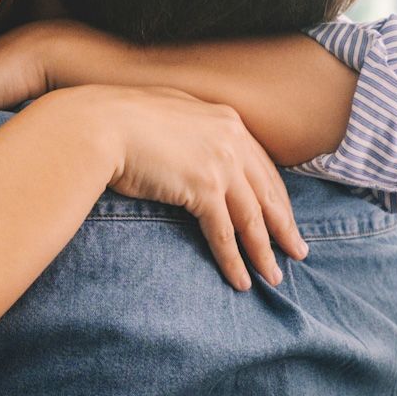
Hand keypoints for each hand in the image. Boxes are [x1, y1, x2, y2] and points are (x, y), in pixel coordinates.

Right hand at [74, 85, 307, 290]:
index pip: (262, 166)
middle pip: (267, 193)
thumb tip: (193, 153)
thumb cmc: (121, 120)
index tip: (284, 218)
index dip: (276, 197)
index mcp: (227, 120)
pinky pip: (225, 232)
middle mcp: (232, 140)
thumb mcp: (169, 115)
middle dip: (284, 227)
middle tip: (297, 252)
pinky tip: (242, 280)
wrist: (99, 124)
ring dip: (264, 252)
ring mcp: (220, 163)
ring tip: (274, 276)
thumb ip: (193, 132)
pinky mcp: (203, 188)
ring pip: (252, 218)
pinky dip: (234, 260)